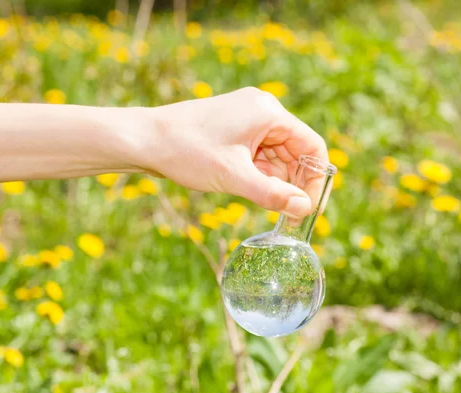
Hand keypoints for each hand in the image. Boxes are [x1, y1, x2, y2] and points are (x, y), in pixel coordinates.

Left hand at [147, 87, 328, 218]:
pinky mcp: (233, 128)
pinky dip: (258, 172)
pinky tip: (244, 186)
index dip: (316, 179)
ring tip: (258, 199)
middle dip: (293, 181)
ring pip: (276, 154)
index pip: (312, 145)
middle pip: (296, 150)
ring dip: (273, 179)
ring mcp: (246, 117)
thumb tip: (305, 209)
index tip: (309, 207)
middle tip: (287, 213)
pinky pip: (258, 152)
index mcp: (268, 112)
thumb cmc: (187, 152)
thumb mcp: (233, 177)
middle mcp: (262, 110)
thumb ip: (272, 194)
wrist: (144, 139)